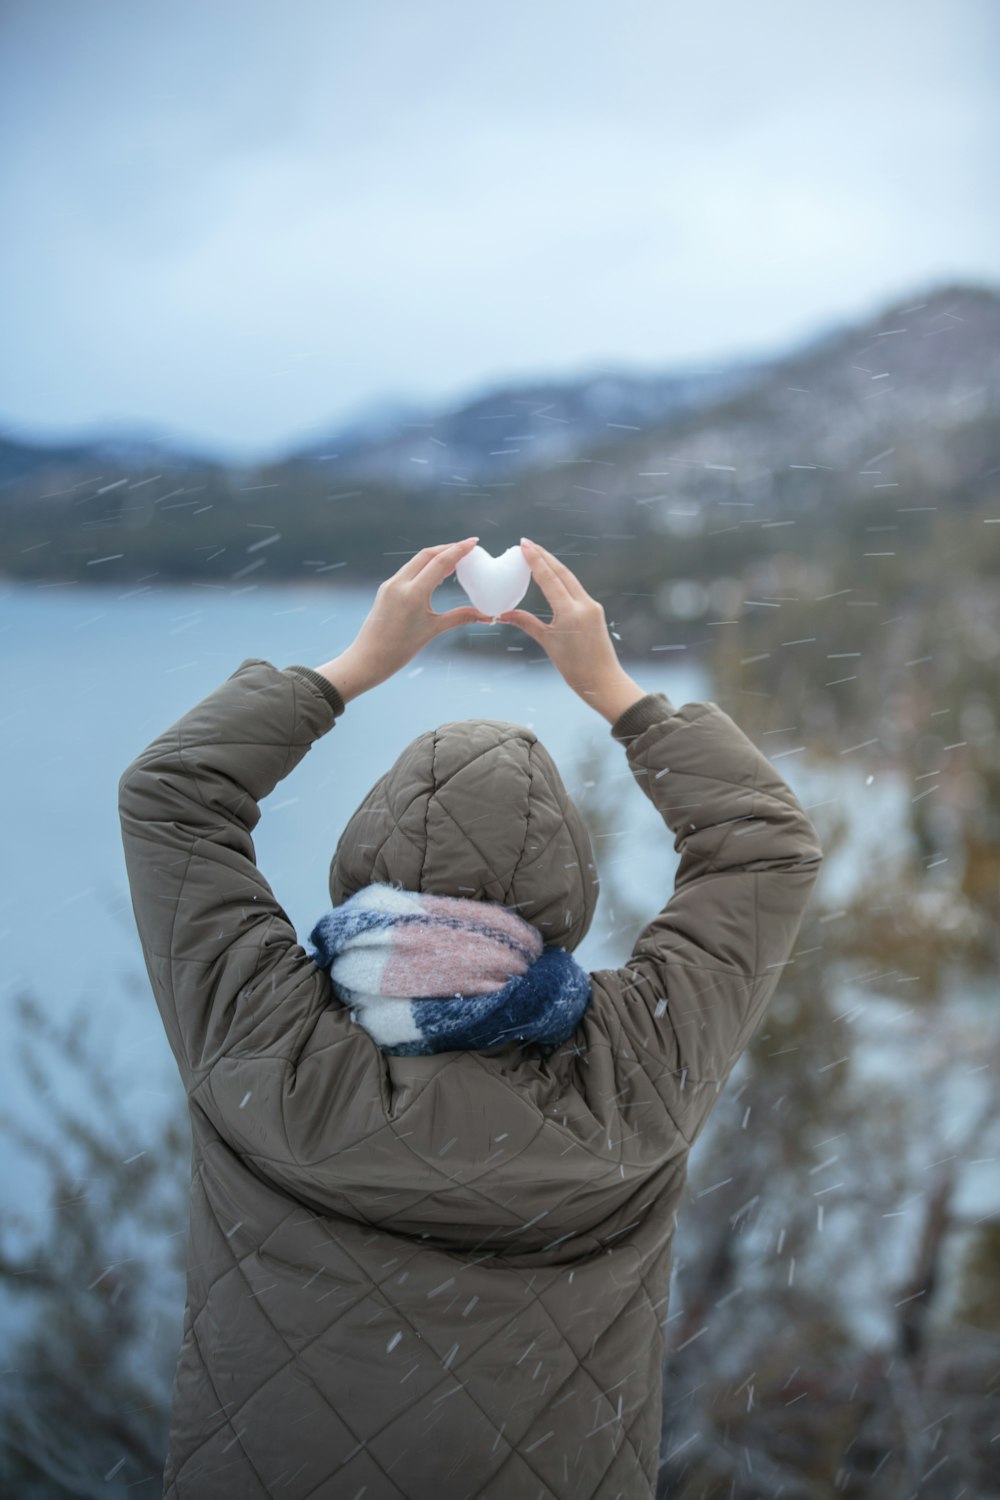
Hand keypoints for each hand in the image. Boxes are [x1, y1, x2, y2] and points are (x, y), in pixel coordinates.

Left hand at [318, 537, 491, 698]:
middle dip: (448, 548)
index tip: (474, 542)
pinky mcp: (385, 590)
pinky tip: (435, 573)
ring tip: (455, 560)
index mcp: (413, 593)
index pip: (439, 562)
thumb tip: (485, 615)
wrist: (368, 659)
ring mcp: (390, 585)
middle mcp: (399, 583)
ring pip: (416, 561)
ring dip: (435, 557)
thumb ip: (459, 617)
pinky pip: (408, 571)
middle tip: (467, 548)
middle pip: (427, 555)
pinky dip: (423, 567)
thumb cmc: (400, 649)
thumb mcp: (433, 630)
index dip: (458, 549)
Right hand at [498, 539, 640, 714]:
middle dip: (544, 556)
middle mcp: (584, 604)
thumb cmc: (574, 667)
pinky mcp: (595, 611)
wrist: (603, 681)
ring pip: (570, 578)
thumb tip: (504, 613)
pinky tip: (553, 574)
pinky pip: (575, 589)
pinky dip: (562, 578)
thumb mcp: (547, 643)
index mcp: (570, 612)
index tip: (523, 544)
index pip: (550, 578)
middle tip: (526, 543)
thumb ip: (527, 623)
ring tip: (537, 554)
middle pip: (561, 572)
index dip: (535, 560)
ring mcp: (591, 606)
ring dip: (553, 565)